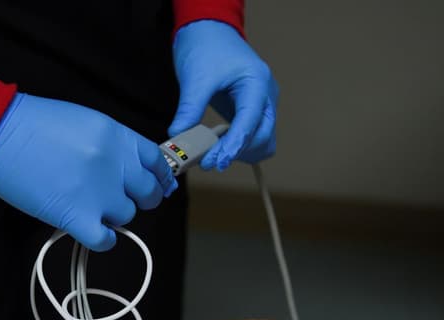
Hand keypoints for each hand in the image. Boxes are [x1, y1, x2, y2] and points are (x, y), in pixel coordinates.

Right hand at [0, 93, 176, 250]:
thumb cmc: (33, 124)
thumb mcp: (86, 122)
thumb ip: (113, 145)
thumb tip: (130, 171)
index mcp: (119, 137)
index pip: (158, 163)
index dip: (158, 178)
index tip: (154, 186)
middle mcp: (116, 165)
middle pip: (148, 194)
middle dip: (137, 198)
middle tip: (116, 199)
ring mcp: (99, 193)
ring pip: (127, 216)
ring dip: (111, 216)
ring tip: (89, 207)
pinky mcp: (77, 217)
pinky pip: (106, 240)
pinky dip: (101, 239)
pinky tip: (88, 229)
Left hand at [170, 20, 278, 169]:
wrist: (210, 32)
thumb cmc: (206, 47)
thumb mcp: (195, 77)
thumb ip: (189, 108)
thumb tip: (177, 136)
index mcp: (257, 82)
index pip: (251, 122)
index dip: (235, 145)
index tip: (217, 161)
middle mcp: (266, 95)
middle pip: (263, 136)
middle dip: (237, 152)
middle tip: (208, 162)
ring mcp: (262, 104)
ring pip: (262, 141)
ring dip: (241, 153)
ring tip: (213, 155)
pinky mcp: (252, 110)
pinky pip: (253, 136)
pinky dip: (239, 146)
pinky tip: (218, 147)